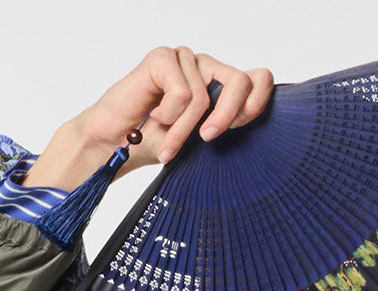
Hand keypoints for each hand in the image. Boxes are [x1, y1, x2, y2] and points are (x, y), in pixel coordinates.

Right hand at [79, 47, 274, 171]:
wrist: (117, 146)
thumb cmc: (157, 143)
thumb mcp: (202, 140)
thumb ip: (227, 124)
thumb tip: (253, 118)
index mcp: (220, 85)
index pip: (259, 77)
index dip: (258, 102)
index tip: (239, 128)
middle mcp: (205, 67)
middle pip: (239, 82)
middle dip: (224, 118)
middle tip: (206, 140)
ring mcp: (185, 59)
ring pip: (203, 97)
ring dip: (184, 129)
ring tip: (168, 143)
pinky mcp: (163, 57)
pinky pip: (182, 93)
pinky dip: (169, 115)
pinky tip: (154, 117)